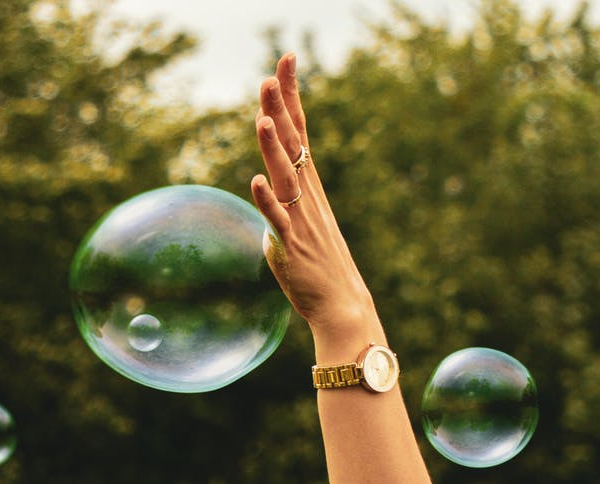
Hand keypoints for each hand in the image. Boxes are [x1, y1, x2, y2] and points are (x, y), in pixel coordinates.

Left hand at [249, 53, 374, 337]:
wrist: (342, 306)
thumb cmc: (319, 267)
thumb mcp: (298, 224)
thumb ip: (282, 204)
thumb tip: (267, 193)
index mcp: (308, 187)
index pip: (300, 131)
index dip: (291, 96)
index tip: (286, 60)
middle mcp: (307, 197)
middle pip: (293, 144)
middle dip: (282, 108)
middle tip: (272, 74)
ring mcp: (301, 220)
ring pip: (286, 176)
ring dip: (274, 148)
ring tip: (264, 118)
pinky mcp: (292, 246)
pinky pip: (278, 220)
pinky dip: (268, 200)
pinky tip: (257, 181)